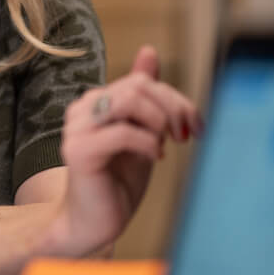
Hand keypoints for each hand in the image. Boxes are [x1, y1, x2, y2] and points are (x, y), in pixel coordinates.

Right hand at [53, 46, 202, 254]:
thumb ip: (145, 97)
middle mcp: (83, 109)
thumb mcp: (141, 133)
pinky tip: (154, 157)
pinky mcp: (79, 151)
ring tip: (165, 145)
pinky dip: (147, 143)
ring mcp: (77, 128)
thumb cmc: (117, 180)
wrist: (93, 223)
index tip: (196, 127)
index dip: (176, 99)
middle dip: (173, 109)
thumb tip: (148, 51)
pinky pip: (121, 132)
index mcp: (97, 101)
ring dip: (158, 122)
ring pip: (128, 101)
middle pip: (138, 87)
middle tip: (186, 137)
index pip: (142, 82)